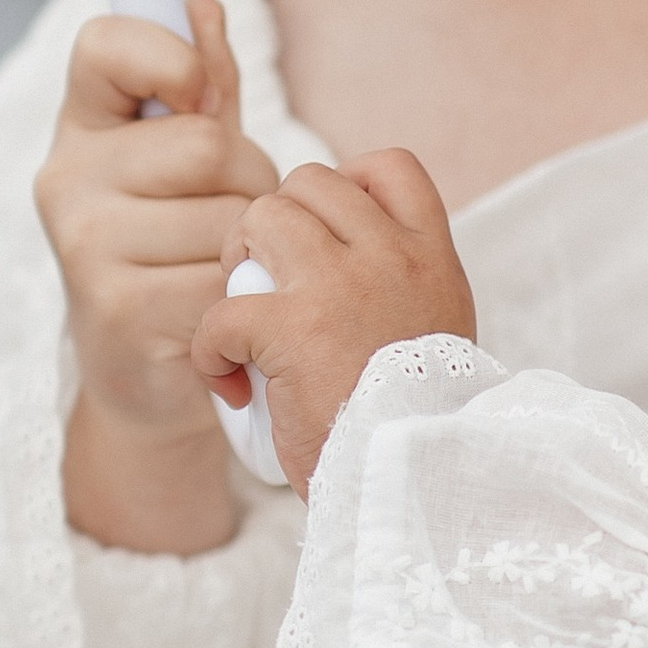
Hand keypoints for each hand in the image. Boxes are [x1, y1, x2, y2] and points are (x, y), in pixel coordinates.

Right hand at [36, 0, 277, 548]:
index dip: (167, 54)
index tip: (196, 93)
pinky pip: (225, 278)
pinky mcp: (118, 309)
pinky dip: (243, 295)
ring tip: (224, 262)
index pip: (106, 43)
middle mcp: (66, 179)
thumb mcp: (193, 155)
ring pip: (228, 215)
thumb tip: (203, 6)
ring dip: (253, 243)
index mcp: (83, 125)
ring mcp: (86, 246)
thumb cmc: (179, 240)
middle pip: (205, 144)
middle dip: (249, 178)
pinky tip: (218, 308)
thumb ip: (204, 81)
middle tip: (230, 210)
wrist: (149, 371)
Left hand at [192, 155, 475, 499]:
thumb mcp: (438, 336)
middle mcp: (391, 256)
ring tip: (243, 314)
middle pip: (312, 182)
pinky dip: (210, 348)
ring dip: (237, 260)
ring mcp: (342, 285)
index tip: (329, 231)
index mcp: (432, 257)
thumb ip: (402, 292)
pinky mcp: (293, 328)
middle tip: (266, 278)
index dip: (347, 182)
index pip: (391, 167)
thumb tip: (352, 276)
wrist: (419, 480)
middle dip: (277, 220)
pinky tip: (228, 382)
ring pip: (263, 217)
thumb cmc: (420, 424)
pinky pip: (222, 309)